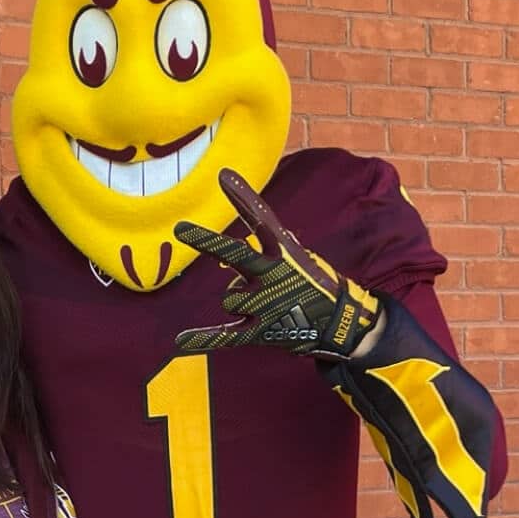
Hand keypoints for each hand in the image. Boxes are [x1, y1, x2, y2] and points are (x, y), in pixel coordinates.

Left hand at [174, 169, 380, 360]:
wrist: (338, 323)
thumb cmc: (310, 282)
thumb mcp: (295, 255)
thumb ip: (268, 239)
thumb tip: (253, 223)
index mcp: (284, 252)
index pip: (261, 219)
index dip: (244, 198)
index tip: (224, 176)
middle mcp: (273, 275)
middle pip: (235, 255)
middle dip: (207, 242)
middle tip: (180, 228)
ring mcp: (266, 304)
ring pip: (229, 298)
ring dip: (238, 302)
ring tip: (262, 305)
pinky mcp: (261, 331)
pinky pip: (225, 336)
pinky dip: (203, 340)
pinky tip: (180, 341)